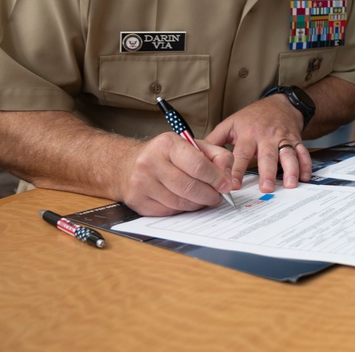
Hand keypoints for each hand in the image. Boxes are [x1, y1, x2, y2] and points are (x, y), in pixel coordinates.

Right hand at [119, 132, 233, 215]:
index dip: (216, 178)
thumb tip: (228, 175)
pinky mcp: (138, 201)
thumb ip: (216, 155)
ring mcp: (141, 183)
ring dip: (198, 204)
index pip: (198, 165)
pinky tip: (186, 202)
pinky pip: (169, 211)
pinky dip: (183, 209)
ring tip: (204, 198)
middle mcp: (150, 162)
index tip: (225, 185)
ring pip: (180, 202)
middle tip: (217, 196)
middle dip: (210, 195)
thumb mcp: (192, 145)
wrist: (126, 165)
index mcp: (167, 144)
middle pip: (189, 187)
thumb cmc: (165, 155)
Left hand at [205, 96, 312, 192]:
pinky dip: (306, 165)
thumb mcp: (231, 123)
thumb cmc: (253, 116)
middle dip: (267, 172)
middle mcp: (266, 137)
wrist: (280, 103)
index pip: (241, 154)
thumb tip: (197, 155)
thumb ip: (216, 139)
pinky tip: (305, 177)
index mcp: (248, 134)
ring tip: (290, 184)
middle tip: (266, 189)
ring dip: (290, 170)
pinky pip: (303, 152)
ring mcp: (283, 138)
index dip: (236, 170)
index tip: (232, 185)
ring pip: (288, 154)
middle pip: (267, 155)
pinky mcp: (296, 140)